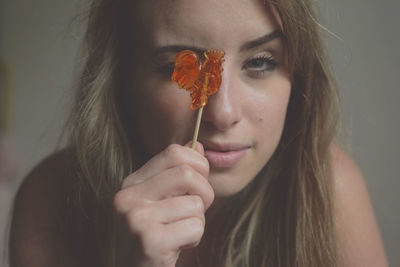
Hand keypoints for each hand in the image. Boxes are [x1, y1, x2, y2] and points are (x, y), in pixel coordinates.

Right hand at [113, 142, 213, 266]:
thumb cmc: (155, 237)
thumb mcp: (162, 201)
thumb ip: (176, 173)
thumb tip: (197, 146)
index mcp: (131, 183)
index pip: (174, 152)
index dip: (198, 165)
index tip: (197, 184)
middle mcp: (128, 197)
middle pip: (188, 173)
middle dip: (204, 193)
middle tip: (196, 211)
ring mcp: (136, 218)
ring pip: (195, 204)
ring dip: (197, 222)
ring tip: (178, 233)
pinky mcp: (150, 241)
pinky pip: (195, 227)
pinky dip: (194, 239)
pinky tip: (175, 247)